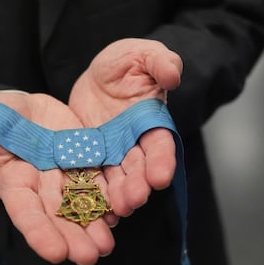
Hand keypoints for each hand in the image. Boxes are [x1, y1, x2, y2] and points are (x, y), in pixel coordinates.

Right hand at [0, 91, 116, 264]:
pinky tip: (120, 212)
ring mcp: (65, 175)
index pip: (25, 211)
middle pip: (57, 216)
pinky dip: (109, 197)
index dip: (39, 232)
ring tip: (106, 245)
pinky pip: (99, 180)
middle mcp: (41, 186)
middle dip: (72, 236)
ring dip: (94, 225)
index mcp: (13, 182)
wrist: (21, 106)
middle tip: (89, 256)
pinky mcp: (85, 160)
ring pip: (81, 204)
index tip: (55, 253)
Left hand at [69, 38, 182, 216]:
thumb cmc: (125, 62)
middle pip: (139, 168)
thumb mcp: (142, 54)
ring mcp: (113, 153)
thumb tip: (173, 74)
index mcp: (153, 121)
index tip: (161, 177)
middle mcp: (135, 143)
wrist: (98, 74)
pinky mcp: (91, 157)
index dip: (162, 161)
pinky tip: (92, 208)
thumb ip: (160, 62)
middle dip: (138, 185)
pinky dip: (94, 193)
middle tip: (134, 201)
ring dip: (118, 196)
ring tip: (116, 210)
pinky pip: (92, 177)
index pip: (161, 144)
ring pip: (117, 178)